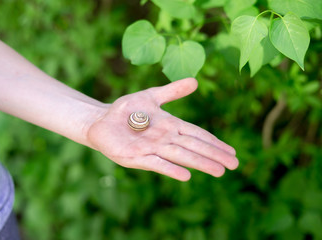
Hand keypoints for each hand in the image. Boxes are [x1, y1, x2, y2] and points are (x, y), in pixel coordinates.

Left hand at [87, 78, 237, 180]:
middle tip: (235, 165)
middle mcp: (164, 139)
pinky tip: (186, 176)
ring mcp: (151, 149)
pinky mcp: (136, 157)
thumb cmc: (126, 110)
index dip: (214, 142)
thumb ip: (172, 91)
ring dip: (200, 163)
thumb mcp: (151, 96)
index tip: (232, 151)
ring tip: (219, 171)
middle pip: (194, 147)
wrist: (102, 120)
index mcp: (170, 126)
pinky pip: (156, 163)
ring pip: (180, 155)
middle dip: (214, 155)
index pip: (197, 134)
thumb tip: (195, 81)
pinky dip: (170, 169)